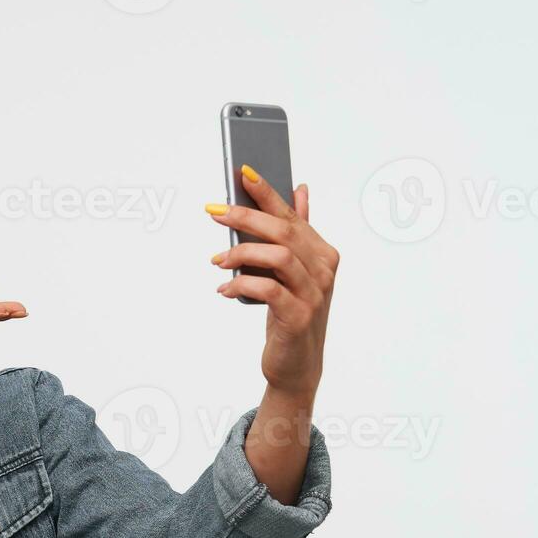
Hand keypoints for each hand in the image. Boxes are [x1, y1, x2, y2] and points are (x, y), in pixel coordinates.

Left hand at [207, 166, 338, 397]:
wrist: (297, 364)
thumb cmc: (291, 313)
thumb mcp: (294, 271)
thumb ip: (298, 232)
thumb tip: (300, 190)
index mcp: (322, 253)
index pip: (292, 215)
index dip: (268, 193)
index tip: (243, 172)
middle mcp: (323, 270)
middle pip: (283, 231)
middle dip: (246, 217)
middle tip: (215, 212)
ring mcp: (314, 294)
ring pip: (277, 256)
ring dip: (241, 254)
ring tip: (217, 261)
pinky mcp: (298, 317)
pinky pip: (267, 290)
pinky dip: (241, 285)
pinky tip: (224, 289)